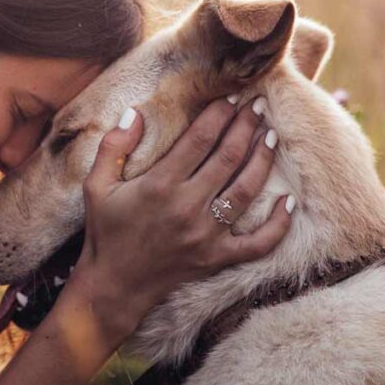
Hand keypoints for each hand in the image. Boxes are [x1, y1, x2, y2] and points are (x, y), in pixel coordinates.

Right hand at [64, 96, 292, 345]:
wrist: (113, 286)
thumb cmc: (105, 232)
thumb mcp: (96, 186)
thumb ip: (113, 147)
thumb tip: (136, 113)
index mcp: (159, 185)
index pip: (200, 139)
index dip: (220, 114)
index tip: (231, 97)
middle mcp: (187, 207)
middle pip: (229, 157)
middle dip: (246, 126)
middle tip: (258, 106)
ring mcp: (206, 235)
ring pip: (246, 190)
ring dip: (263, 160)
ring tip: (271, 136)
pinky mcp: (217, 258)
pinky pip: (258, 243)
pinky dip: (278, 224)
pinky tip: (288, 202)